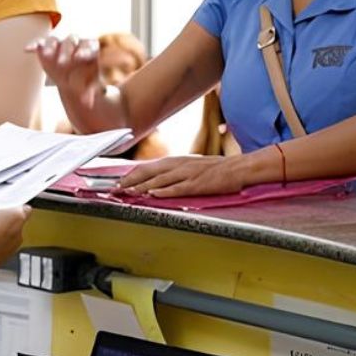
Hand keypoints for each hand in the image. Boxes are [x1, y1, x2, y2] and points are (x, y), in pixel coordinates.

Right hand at [0, 206, 27, 269]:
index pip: (26, 210)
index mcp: (17, 217)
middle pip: (16, 225)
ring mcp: (13, 248)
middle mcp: (19, 233)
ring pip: (9, 239)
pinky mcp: (4, 260)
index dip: (17, 209)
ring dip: (0, 237)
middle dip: (5, 224)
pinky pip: (2, 251)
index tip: (9, 209)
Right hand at [27, 35, 105, 125]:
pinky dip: (34, 45)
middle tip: (62, 63)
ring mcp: (60, 43)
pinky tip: (27, 50)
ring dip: (50, 46)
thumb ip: (89, 91)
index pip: (89, 46)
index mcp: (90, 48)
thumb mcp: (89, 86)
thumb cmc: (84, 80)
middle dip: (66, 52)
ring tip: (47, 55)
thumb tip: (89, 103)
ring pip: (55, 39)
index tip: (80, 57)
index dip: (84, 51)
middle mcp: (75, 42)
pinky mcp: (47, 46)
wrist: (73, 78)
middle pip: (71, 41)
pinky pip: (40, 43)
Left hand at [116, 154, 259, 197]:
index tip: (118, 183)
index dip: (131, 176)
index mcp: (176, 161)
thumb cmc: (216, 169)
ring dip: (142, 187)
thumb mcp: (190, 166)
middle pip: (148, 172)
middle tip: (116, 190)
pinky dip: (164, 191)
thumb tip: (154, 182)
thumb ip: (172, 173)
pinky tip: (153, 195)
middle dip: (130, 181)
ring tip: (128, 193)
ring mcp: (188, 174)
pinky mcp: (198, 184)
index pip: (147, 167)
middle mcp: (179, 165)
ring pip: (160, 180)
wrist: (239, 168)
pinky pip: (178, 188)